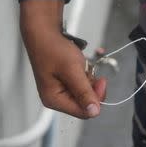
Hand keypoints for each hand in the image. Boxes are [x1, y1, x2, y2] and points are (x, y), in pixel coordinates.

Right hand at [20, 1, 105, 118]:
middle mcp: (57, 98)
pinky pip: (83, 83)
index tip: (101, 81)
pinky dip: (86, 74)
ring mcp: (61, 90)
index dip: (96, 99)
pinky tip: (81, 64)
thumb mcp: (72, 71)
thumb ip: (84, 92)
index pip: (83, 112)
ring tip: (81, 65)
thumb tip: (94, 112)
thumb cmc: (54, 50)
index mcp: (55, 100)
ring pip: (86, 92)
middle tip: (90, 70)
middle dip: (92, 87)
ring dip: (89, 78)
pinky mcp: (66, 82)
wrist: (45, 34)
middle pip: (86, 103)